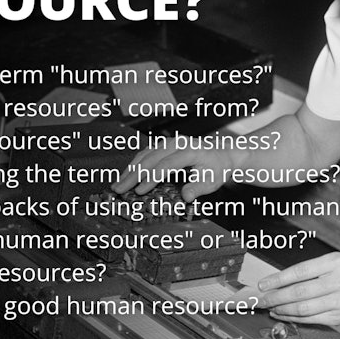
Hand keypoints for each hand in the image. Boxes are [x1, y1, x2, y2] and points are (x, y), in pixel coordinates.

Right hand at [110, 146, 238, 200]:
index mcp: (190, 151)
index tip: (140, 191)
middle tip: (119, 189)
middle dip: (133, 175)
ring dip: (130, 169)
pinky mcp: (164, 144)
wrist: (221, 153)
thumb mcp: (212, 181)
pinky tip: (126, 175)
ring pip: (145, 154)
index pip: (166, 165)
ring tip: (118, 184)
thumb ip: (198, 188)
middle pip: (150, 158)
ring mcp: (169, 142)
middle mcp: (178, 143)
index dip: (151, 178)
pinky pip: (146, 152)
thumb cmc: (216, 168)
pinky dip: (134, 164)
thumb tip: (186, 197)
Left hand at [258, 252, 339, 325]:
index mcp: (335, 263)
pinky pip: (311, 319)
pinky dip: (293, 318)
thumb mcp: (334, 264)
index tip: (263, 284)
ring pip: (304, 308)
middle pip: (299, 292)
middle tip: (262, 299)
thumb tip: (278, 281)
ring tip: (271, 308)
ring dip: (283, 309)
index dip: (278, 279)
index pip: (300, 271)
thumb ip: (310, 271)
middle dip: (276, 297)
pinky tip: (283, 315)